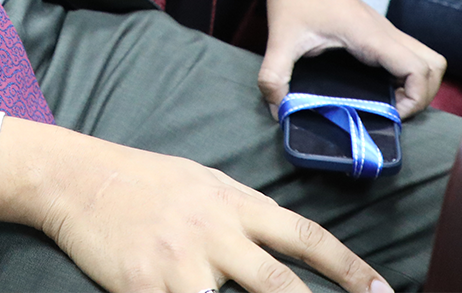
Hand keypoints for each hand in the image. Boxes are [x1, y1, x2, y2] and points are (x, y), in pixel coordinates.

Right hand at [0, 117, 394, 292]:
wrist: (79, 179)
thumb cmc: (144, 182)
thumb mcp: (204, 183)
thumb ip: (244, 214)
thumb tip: (286, 241)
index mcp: (235, 203)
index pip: (305, 238)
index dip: (347, 268)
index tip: (382, 292)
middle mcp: (215, 233)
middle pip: (279, 284)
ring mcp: (181, 263)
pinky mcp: (146, 286)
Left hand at [256, 0, 445, 117]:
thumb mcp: (279, 39)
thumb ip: (274, 77)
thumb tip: (279, 111)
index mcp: (369, 35)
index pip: (418, 69)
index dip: (416, 99)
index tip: (391, 116)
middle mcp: (384, 31)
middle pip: (434, 65)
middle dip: (424, 95)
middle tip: (395, 113)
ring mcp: (384, 29)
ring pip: (425, 58)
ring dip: (419, 83)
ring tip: (391, 103)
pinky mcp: (377, 29)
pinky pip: (408, 54)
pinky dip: (407, 74)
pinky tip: (381, 88)